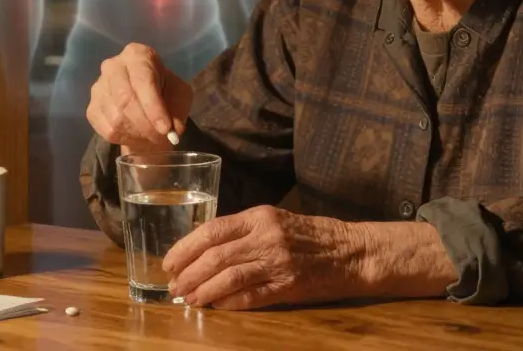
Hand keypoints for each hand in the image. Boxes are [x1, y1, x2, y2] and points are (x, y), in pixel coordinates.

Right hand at [86, 43, 191, 153]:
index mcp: (137, 55)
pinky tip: (136, 136)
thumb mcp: (180, 94)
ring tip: (151, 136)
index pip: (142, 80)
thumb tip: (173, 129)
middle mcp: (113, 66)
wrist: (146, 104)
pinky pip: (108, 130)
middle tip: (159, 137)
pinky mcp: (91, 109)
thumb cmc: (165, 93)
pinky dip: (126, 139)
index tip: (166, 128)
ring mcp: (98, 88)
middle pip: (125, 99)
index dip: (154, 107)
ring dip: (138, 133)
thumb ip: (178, 107)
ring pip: (116, 118)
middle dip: (145, 124)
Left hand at [162, 206, 362, 309]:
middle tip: (174, 287)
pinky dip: (229, 303)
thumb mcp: (275, 220)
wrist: (352, 251)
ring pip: (229, 277)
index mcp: (260, 216)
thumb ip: (243, 231)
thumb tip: (204, 250)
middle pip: (216, 255)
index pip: (213, 230)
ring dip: (204, 291)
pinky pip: (252, 296)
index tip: (169, 262)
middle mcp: (267, 236)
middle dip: (189, 273)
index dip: (186, 248)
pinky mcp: (289, 286)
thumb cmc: (311, 235)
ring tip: (188, 299)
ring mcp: (279, 262)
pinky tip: (216, 306)